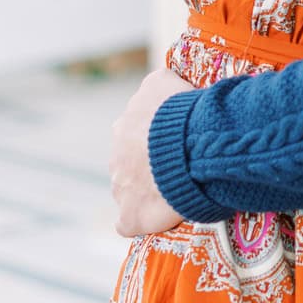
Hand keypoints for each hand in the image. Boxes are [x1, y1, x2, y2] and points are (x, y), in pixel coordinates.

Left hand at [109, 68, 190, 236]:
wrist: (186, 144)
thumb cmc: (180, 110)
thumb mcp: (163, 80)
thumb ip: (157, 84)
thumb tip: (161, 82)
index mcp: (124, 126)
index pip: (136, 134)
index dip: (158, 139)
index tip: (177, 142)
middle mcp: (116, 155)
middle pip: (130, 163)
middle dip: (148, 165)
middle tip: (178, 165)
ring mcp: (121, 187)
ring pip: (128, 190)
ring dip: (146, 191)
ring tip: (175, 190)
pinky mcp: (131, 214)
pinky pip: (128, 222)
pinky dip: (139, 220)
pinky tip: (153, 218)